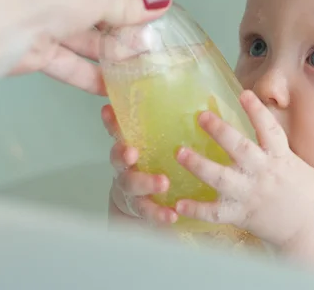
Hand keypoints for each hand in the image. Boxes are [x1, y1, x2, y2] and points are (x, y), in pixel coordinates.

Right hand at [102, 104, 177, 225]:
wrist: (146, 203)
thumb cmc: (160, 163)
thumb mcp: (163, 142)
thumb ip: (175, 125)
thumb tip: (206, 97)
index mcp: (132, 144)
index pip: (118, 129)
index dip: (111, 120)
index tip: (107, 110)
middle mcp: (127, 165)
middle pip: (118, 157)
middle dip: (123, 153)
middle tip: (132, 152)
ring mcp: (131, 188)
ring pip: (132, 185)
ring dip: (146, 183)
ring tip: (163, 183)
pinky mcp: (142, 209)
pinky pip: (148, 212)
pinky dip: (159, 214)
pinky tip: (171, 216)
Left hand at [174, 90, 313, 246]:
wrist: (312, 233)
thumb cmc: (311, 198)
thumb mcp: (299, 167)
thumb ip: (280, 153)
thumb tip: (266, 135)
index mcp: (281, 159)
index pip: (269, 129)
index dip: (257, 111)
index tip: (244, 93)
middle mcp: (264, 174)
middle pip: (239, 148)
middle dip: (219, 131)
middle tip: (201, 116)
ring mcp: (251, 195)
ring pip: (221, 178)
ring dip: (199, 164)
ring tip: (180, 152)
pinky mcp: (243, 215)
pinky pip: (215, 214)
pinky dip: (196, 210)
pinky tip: (179, 204)